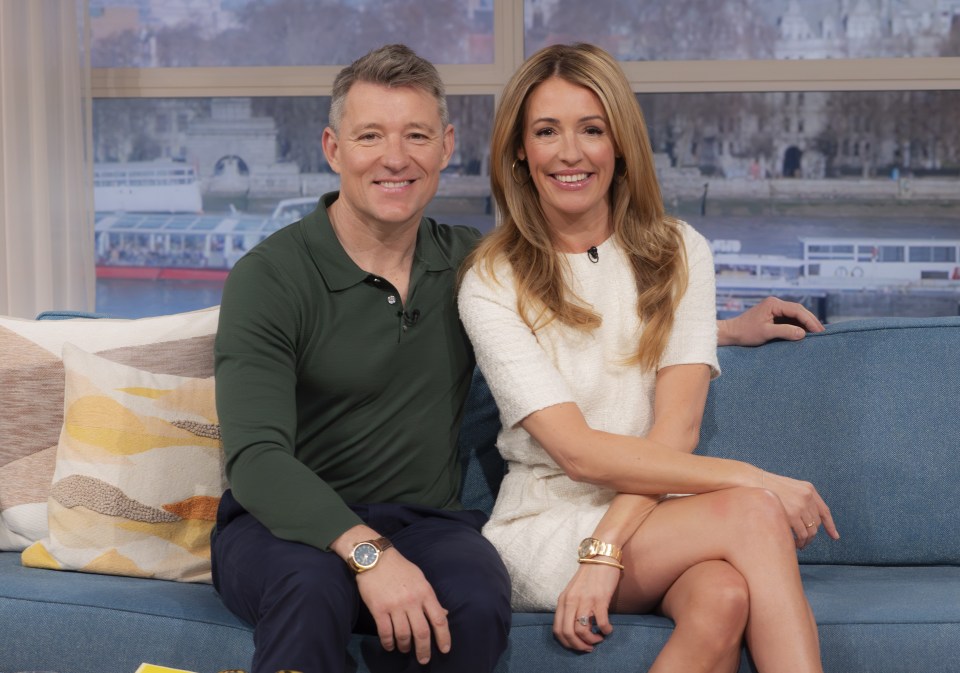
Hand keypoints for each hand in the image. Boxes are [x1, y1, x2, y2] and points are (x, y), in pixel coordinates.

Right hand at [355, 549, 450, 664]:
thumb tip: (443, 615)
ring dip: (405, 647)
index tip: (445, 649)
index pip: (439, 620)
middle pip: (422, 632)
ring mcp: (394, 605)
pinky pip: (385, 632)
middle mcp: (412, 601)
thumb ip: (430, 598)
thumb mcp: (420, 579)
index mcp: (425, 592)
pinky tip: (390, 646)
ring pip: (403, 635)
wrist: (374, 558)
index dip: (444, 637)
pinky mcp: (378, 609)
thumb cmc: (400, 568)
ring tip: (404, 649)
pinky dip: (388, 643)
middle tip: (424, 659)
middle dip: (424, 650)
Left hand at [553, 560, 619, 652]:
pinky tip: (608, 629)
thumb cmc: (589, 576)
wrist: (600, 557)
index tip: (578, 646)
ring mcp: (584, 600)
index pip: (557, 630)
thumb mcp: (573, 592)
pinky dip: (605, 630)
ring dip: (591, 640)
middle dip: (578, 646)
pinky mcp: (599, 599)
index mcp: (562, 601)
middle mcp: (570, 601)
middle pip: (567, 633)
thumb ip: (572, 608)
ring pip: (581, 630)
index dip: (567, 643)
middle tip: (589, 647)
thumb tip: (577, 630)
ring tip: (599, 638)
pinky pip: (601, 622)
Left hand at [719, 296, 824, 346]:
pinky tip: (805, 333)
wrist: (731, 333)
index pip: (797, 310)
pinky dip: (798, 326)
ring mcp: (774, 309)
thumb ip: (785, 332)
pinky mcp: (773, 316)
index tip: (819, 331)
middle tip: (822, 333)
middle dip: (811, 321)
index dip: (810, 320)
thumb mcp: (766, 333)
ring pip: (796, 315)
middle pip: (799, 311)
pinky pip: (790, 319)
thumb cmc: (745, 333)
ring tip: (817, 334)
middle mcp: (775, 304)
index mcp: (774, 304)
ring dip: (806, 323)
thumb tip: (803, 333)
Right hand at [760, 470, 839, 548]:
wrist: (752, 481)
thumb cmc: (765, 486)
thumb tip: (806, 519)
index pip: (824, 511)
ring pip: (811, 531)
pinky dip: (799, 542)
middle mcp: (808, 497)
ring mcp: (801, 505)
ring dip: (806, 541)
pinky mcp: (792, 514)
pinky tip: (794, 544)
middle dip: (812, 535)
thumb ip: (799, 498)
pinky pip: (802, 534)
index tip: (835, 536)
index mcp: (808, 489)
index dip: (830, 525)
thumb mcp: (788, 488)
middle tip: (804, 542)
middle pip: (817, 523)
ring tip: (799, 545)